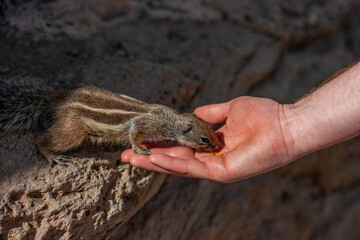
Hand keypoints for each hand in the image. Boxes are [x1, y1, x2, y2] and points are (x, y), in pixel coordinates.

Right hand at [121, 97, 294, 182]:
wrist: (285, 123)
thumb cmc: (263, 115)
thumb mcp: (229, 110)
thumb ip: (209, 114)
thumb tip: (191, 114)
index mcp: (212, 145)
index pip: (180, 147)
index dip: (160, 144)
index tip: (141, 140)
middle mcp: (211, 158)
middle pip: (175, 160)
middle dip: (150, 157)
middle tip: (126, 155)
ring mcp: (216, 167)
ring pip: (180, 167)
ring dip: (156, 162)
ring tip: (132, 158)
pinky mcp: (223, 172)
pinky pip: (194, 169)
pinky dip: (174, 164)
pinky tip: (156, 158)